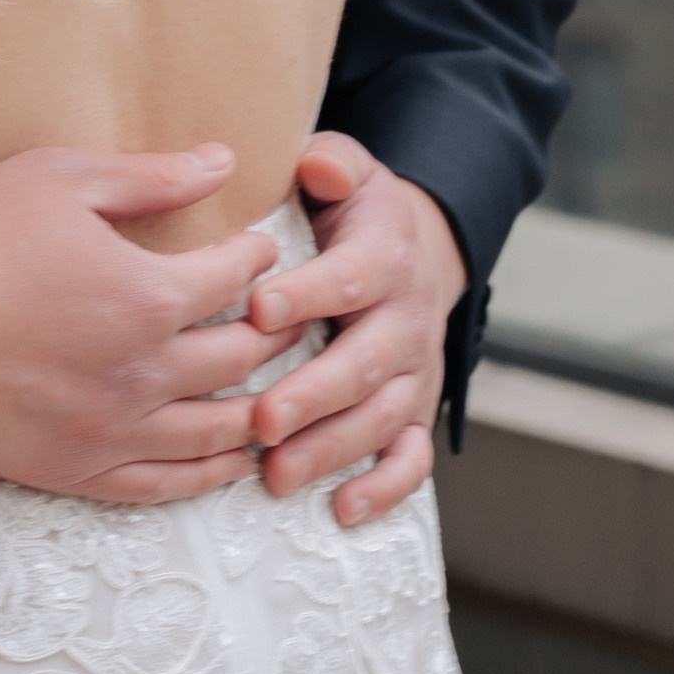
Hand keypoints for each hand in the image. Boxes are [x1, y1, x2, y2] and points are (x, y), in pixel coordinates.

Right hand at [0, 144, 281, 505]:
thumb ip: (152, 175)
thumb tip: (223, 160)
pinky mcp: (68, 471)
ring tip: (274, 389)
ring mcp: (105, 432)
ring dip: (254, 408)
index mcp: (145, 296)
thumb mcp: (62, 178)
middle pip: (240, 360)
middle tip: (281, 314)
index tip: (259, 243)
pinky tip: (225, 460)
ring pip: (214, 433)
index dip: (258, 256)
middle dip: (271, 332)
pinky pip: (160, 486)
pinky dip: (205, 474)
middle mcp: (140, 375)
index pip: (237, 280)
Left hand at [244, 135, 467, 528]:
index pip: (348, 278)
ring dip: (331, 449)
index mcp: (384, 258)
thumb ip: (331, 163)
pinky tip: (342, 510)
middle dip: (313, 394)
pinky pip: (412, 458)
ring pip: (381, 419)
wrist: (411, 251)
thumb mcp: (347, 171)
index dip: (306, 295)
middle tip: (262, 418)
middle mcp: (406, 320)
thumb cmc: (354, 214)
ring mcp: (414, 372)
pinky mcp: (416, 411)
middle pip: (365, 364)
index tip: (257, 310)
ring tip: (277, 472)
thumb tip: (316, 167)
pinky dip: (385, 488)